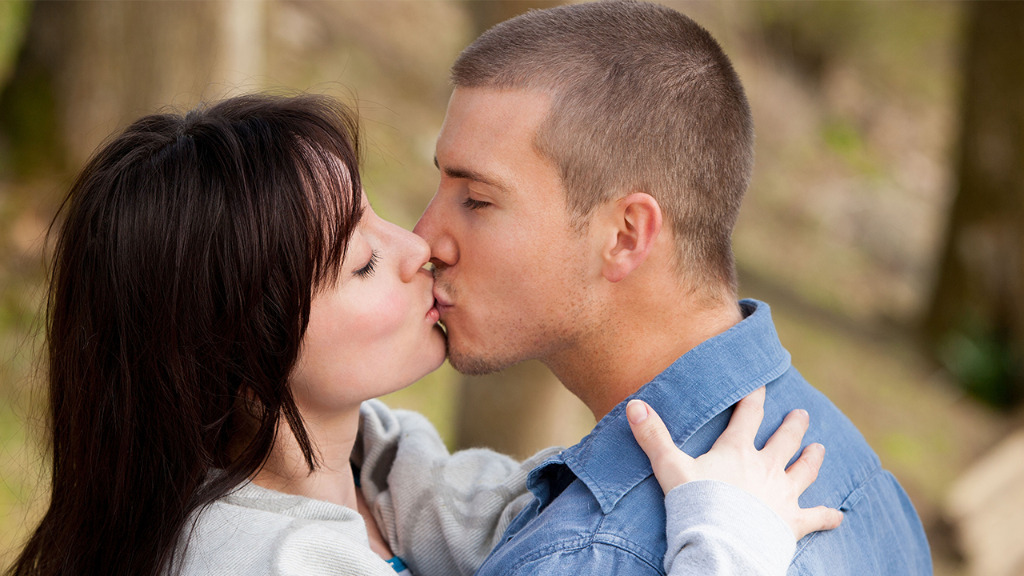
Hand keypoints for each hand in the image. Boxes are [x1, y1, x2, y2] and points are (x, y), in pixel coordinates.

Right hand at [626, 387, 842, 539]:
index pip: (749, 414)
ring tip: (820, 448)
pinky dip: (827, 516)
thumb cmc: (696, 504)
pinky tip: (838, 515)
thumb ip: (653, 436)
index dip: (755, 396)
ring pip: (804, 471)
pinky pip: (816, 517)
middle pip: (785, 440)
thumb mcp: (670, 467)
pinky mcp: (792, 522)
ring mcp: (782, 495)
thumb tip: (634, 404)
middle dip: (793, 425)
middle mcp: (766, 467)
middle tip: (802, 414)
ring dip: (812, 459)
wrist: (723, 544)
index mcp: (738, 450)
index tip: (762, 382)